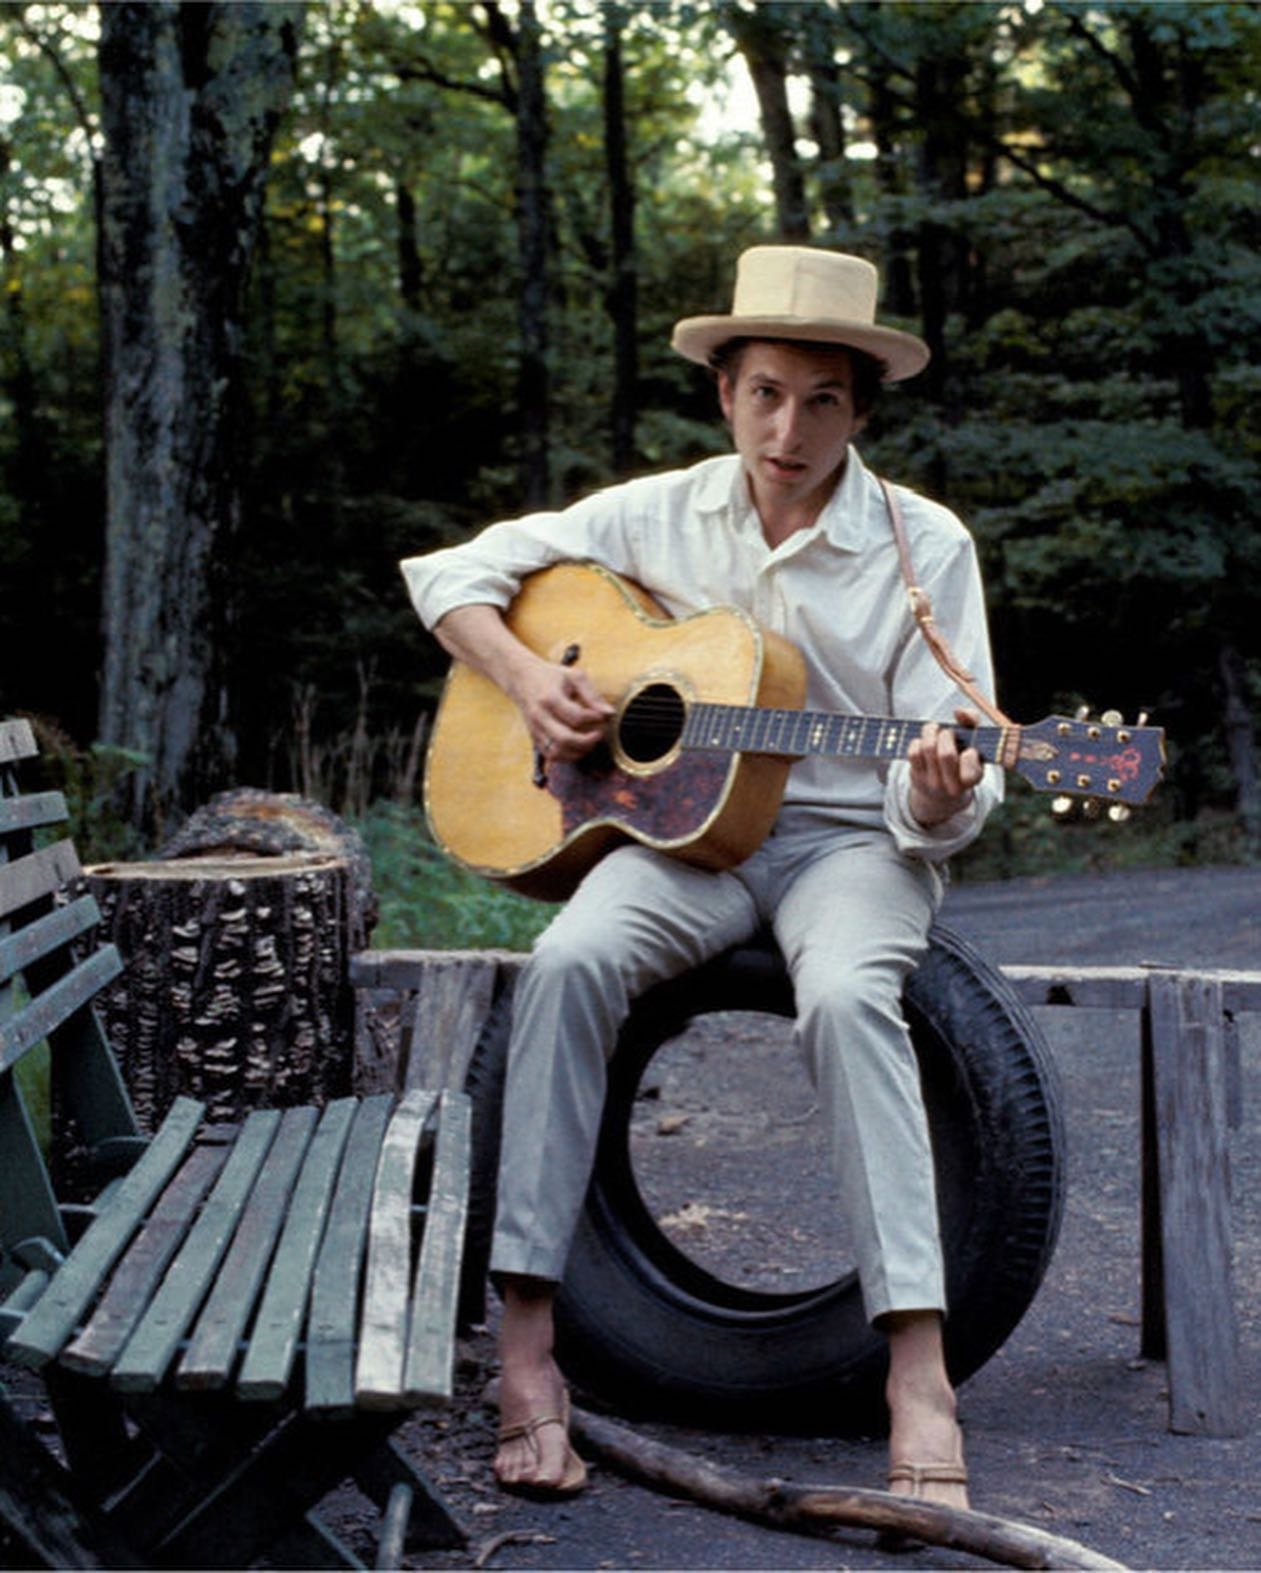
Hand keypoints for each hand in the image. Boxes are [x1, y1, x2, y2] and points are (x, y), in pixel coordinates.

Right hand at [512, 655, 613, 762]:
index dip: (594, 719)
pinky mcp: (534, 737)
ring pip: (556, 752)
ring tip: (589, 742)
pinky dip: (566, 756)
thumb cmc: (551, 676)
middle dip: (587, 741)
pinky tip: (577, 747)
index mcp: (550, 698)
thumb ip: (592, 695)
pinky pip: (550, 755)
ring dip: (577, 752)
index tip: (602, 716)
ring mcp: (535, 729)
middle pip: (565, 739)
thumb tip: (609, 713)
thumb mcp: (574, 676)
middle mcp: (540, 716)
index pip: (576, 717)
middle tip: (599, 734)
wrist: (522, 678)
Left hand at [907, 707, 982, 827]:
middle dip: (946, 735)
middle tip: (948, 732)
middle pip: (946, 755)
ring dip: (930, 731)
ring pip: (928, 749)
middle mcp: (952, 786)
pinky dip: (918, 740)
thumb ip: (973, 722)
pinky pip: (914, 752)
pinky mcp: (916, 777)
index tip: (969, 750)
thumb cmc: (961, 759)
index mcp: (972, 780)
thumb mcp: (974, 743)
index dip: (970, 756)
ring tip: (934, 729)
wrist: (940, 792)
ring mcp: (932, 783)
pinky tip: (923, 740)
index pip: (971, 772)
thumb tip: (959, 711)